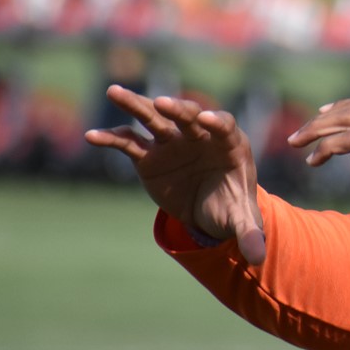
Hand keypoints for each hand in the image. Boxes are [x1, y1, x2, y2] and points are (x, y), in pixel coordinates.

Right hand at [84, 85, 266, 263]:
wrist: (206, 210)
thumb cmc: (230, 206)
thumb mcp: (241, 220)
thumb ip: (249, 234)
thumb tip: (257, 258)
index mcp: (229, 144)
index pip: (224, 126)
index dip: (217, 122)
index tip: (207, 120)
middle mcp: (199, 135)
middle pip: (188, 115)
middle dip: (177, 108)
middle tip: (161, 102)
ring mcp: (172, 141)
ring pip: (153, 118)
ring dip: (135, 104)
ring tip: (114, 91)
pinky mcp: (148, 154)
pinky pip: (129, 142)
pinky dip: (112, 137)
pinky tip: (92, 136)